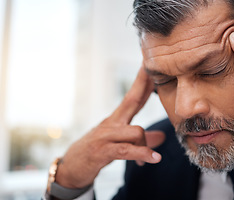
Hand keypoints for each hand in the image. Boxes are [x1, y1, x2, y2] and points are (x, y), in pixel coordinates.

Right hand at [55, 67, 164, 188]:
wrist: (71, 168)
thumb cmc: (97, 152)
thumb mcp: (120, 144)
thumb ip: (142, 140)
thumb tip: (162, 136)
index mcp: (116, 119)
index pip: (133, 97)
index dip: (143, 81)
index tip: (149, 64)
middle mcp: (111, 123)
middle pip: (131, 100)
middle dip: (143, 84)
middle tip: (154, 70)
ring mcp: (106, 136)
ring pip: (135, 131)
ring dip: (146, 144)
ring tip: (154, 157)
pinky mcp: (102, 151)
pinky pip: (126, 150)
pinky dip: (142, 154)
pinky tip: (155, 158)